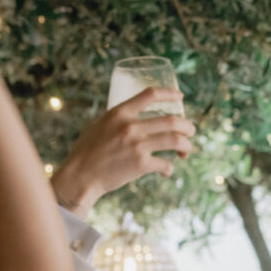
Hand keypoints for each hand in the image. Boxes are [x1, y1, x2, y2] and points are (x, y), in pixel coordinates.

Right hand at [50, 86, 194, 210]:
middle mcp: (130, 126)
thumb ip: (114, 118)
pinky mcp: (141, 164)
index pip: (150, 94)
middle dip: (188, 126)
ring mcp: (137, 145)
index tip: (180, 97)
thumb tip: (128, 115)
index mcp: (120, 112)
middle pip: (172, 120)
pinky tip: (166, 171)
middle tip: (191, 131)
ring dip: (186, 146)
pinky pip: (165, 164)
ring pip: (175, 140)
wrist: (80, 176)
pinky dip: (169, 168)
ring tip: (186, 150)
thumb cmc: (86, 152)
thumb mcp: (97, 125)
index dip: (170, 94)